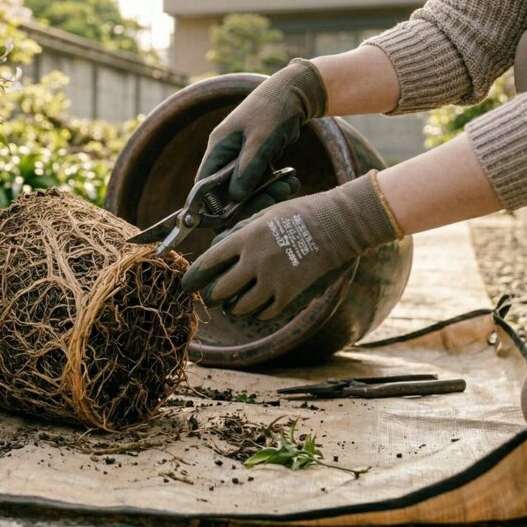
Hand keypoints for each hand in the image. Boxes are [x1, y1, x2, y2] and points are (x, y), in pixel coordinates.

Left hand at [181, 172, 400, 319]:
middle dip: (211, 296)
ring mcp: (274, 279)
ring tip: (233, 304)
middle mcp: (256, 261)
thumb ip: (240, 232)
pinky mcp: (291, 293)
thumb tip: (218, 247)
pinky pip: (265, 313)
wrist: (338, 224)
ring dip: (233, 307)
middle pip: (220, 290)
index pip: (209, 261)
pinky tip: (258, 307)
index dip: (195, 274)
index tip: (188, 282)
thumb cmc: (300, 214)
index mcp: (246, 238)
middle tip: (211, 296)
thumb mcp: (264, 214)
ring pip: (240, 307)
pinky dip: (258, 313)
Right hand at [197, 59, 327, 201]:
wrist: (295, 92)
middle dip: (250, 199)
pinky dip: (277, 184)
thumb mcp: (260, 141)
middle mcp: (226, 155)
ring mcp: (242, 158)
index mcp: (218, 148)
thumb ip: (247, 170)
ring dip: (268, 192)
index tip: (229, 218)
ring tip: (289, 187)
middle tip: (272, 199)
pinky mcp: (258, 159)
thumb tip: (235, 198)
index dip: (211, 204)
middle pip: (228, 190)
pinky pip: (263, 180)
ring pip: (249, 188)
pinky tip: (292, 181)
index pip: (204, 184)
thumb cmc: (273, 111)